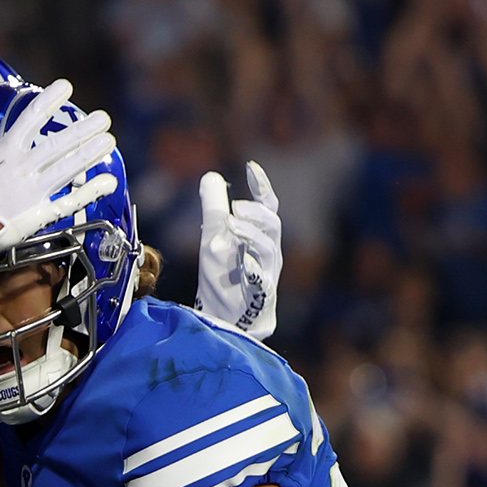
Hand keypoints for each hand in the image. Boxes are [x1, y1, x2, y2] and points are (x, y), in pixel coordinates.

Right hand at [0, 82, 120, 269]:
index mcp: (3, 152)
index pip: (31, 118)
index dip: (50, 100)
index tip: (65, 86)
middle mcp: (20, 170)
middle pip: (58, 144)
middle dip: (82, 129)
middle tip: (103, 117)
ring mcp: (31, 194)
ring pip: (68, 169)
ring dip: (90, 154)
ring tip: (109, 141)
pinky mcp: (37, 217)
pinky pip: (69, 203)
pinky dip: (90, 192)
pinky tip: (108, 181)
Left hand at [195, 161, 283, 338]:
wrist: (221, 319)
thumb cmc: (222, 279)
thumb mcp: (213, 237)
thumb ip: (214, 208)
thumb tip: (212, 176)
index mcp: (260, 236)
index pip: (267, 207)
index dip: (262, 187)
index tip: (251, 166)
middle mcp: (268, 253)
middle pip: (274, 226)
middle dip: (257, 213)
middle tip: (235, 207)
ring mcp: (266, 275)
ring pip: (269, 249)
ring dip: (251, 234)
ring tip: (231, 225)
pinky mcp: (259, 298)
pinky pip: (262, 281)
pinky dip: (252, 269)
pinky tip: (242, 262)